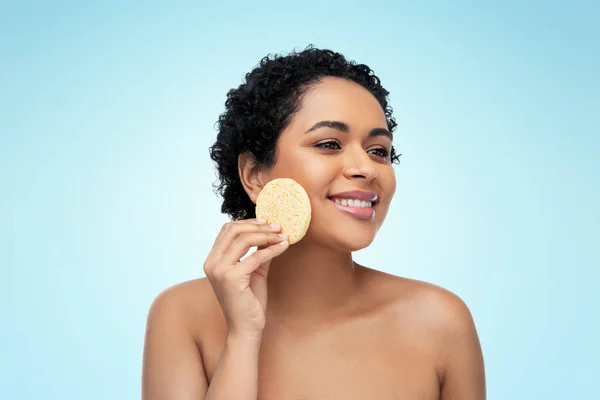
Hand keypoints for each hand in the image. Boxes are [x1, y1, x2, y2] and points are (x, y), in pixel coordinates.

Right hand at [203, 219, 288, 338]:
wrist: (246, 328)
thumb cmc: (249, 302)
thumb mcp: (254, 271)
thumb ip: (258, 252)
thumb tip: (271, 233)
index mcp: (212, 260)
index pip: (227, 230)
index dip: (248, 222)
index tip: (267, 222)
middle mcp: (211, 263)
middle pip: (234, 230)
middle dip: (258, 226)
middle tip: (278, 226)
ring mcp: (219, 270)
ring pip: (244, 239)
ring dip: (267, 235)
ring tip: (283, 235)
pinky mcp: (231, 278)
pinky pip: (256, 256)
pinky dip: (272, 249)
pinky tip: (284, 247)